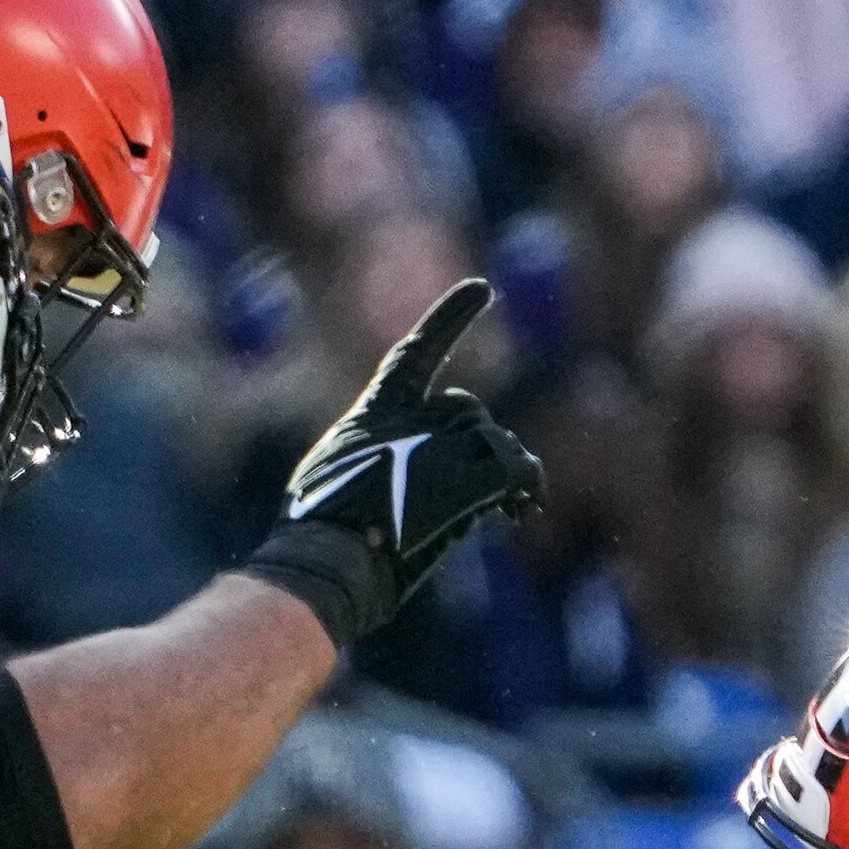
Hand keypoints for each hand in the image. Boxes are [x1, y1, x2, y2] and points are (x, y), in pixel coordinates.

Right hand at [241, 278, 544, 647]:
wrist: (330, 560)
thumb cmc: (322, 534)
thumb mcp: (344, 478)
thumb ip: (386, 461)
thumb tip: (428, 488)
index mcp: (375, 411)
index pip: (418, 351)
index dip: (450, 317)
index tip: (482, 288)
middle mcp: (412, 418)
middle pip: (467, 410)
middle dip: (478, 446)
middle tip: (493, 493)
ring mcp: (439, 446)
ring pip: (496, 440)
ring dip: (507, 472)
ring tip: (515, 510)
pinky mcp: (466, 482)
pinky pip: (516, 471)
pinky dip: (526, 488)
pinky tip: (521, 513)